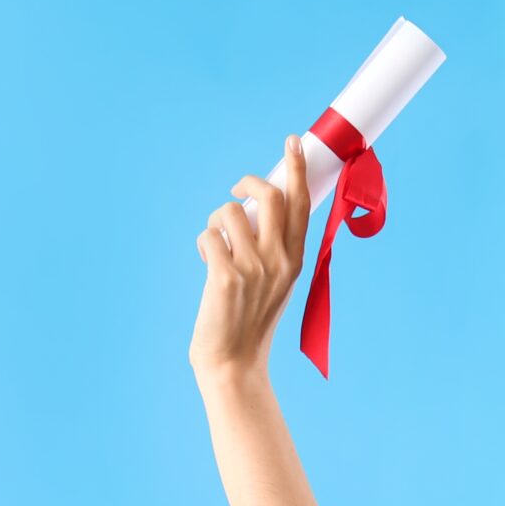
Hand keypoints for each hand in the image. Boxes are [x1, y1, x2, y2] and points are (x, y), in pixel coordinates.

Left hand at [189, 138, 311, 383]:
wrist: (234, 363)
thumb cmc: (250, 321)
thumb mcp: (277, 283)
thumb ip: (275, 247)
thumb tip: (257, 206)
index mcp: (296, 260)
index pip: (300, 204)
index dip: (297, 169)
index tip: (292, 142)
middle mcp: (280, 261)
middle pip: (270, 195)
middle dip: (248, 181)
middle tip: (236, 187)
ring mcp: (254, 269)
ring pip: (229, 211)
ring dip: (216, 222)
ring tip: (216, 246)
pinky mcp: (225, 278)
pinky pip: (208, 235)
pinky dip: (203, 243)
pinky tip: (207, 264)